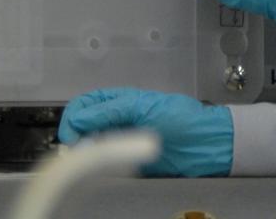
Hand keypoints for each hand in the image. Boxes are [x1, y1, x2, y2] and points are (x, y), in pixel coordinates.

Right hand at [57, 89, 232, 176]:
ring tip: (89, 163)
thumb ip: (109, 111)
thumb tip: (77, 118)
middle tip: (77, 153)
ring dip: (84, 156)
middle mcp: (114, 121)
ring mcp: (120, 144)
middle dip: (74, 138)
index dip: (72, 118)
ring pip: (89, 149)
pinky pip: (103, 168)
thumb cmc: (178, 118)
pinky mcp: (126, 165)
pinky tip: (101, 172)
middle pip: (81, 128)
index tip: (71, 136)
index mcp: (116, 101)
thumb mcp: (141, 107)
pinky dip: (97, 170)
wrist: (204, 144)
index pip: (82, 105)